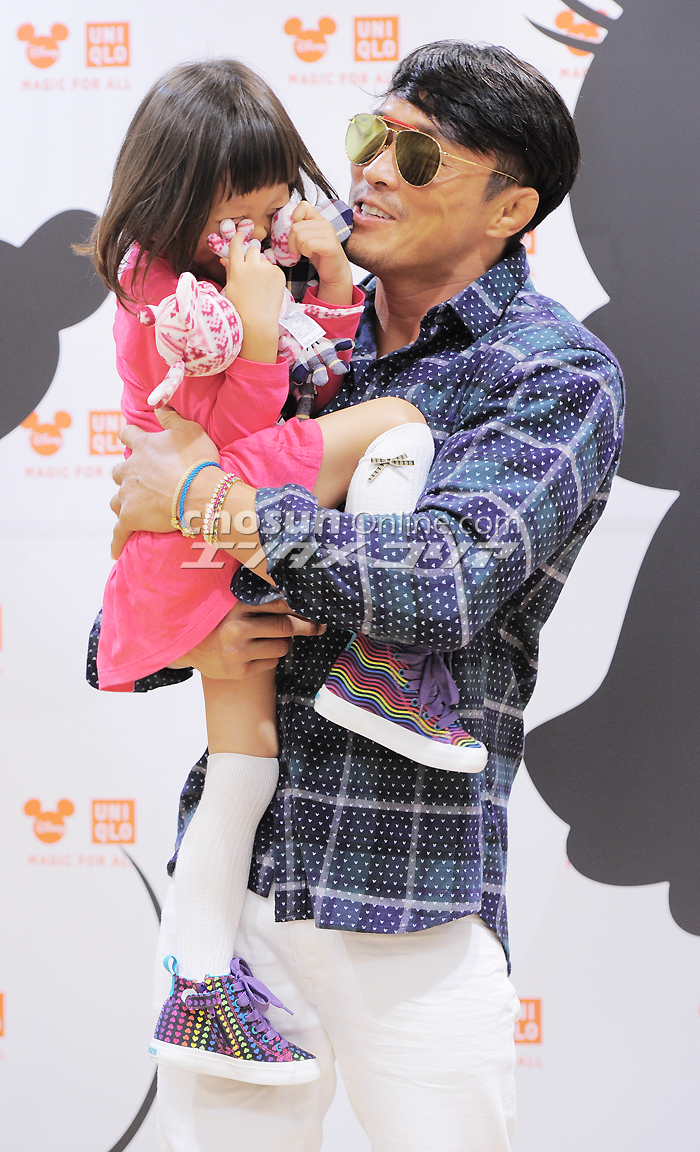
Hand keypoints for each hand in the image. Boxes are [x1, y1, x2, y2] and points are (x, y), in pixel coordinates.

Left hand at [110, 407, 218, 557]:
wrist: (199, 494)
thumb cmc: (197, 461)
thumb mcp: (189, 430)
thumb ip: (171, 418)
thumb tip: (159, 406)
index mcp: (143, 447)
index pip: (127, 435)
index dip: (128, 436)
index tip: (129, 437)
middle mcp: (130, 469)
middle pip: (118, 472)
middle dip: (126, 476)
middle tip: (140, 482)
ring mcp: (127, 495)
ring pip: (116, 500)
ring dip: (123, 502)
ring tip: (133, 510)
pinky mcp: (130, 518)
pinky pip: (118, 532)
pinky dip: (117, 541)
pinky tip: (115, 551)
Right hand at [170, 598, 325, 678]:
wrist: (187, 645)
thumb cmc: (217, 618)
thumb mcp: (232, 601)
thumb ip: (258, 596)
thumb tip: (296, 596)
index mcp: (237, 606)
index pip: (279, 604)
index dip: (301, 608)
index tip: (316, 610)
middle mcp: (237, 629)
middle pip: (286, 627)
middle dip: (307, 627)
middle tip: (319, 626)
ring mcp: (237, 652)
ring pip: (282, 647)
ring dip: (285, 641)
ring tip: (272, 637)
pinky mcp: (239, 671)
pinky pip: (271, 662)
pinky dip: (272, 656)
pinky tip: (258, 650)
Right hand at [219, 223, 285, 361]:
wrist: (258, 323)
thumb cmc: (240, 309)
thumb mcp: (230, 289)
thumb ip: (230, 271)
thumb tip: (225, 259)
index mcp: (237, 268)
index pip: (237, 245)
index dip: (238, 238)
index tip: (240, 234)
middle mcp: (252, 266)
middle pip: (253, 249)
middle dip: (251, 255)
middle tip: (251, 268)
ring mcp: (267, 269)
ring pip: (264, 260)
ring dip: (262, 267)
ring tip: (260, 286)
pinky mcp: (279, 274)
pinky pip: (273, 269)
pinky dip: (271, 275)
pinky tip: (267, 289)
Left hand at [287, 202, 352, 305]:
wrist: (335, 271)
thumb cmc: (319, 255)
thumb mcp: (307, 238)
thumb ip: (300, 229)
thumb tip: (285, 225)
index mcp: (318, 219)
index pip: (303, 206)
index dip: (294, 220)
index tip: (297, 235)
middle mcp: (324, 223)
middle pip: (295, 227)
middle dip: (292, 242)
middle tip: (298, 251)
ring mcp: (328, 233)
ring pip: (300, 236)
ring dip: (300, 249)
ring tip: (308, 253)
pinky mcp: (330, 245)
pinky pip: (308, 245)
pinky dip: (306, 253)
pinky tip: (313, 255)